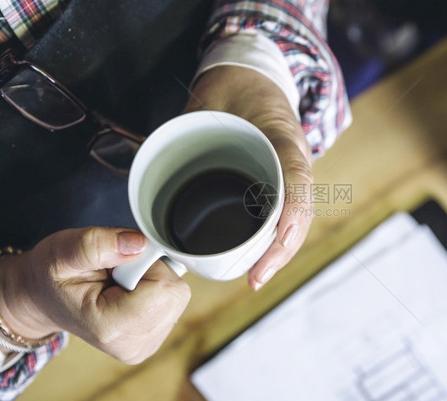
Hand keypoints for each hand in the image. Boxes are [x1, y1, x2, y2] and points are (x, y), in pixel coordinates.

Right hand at [0, 227, 190, 363]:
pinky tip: (126, 292)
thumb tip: (139, 243)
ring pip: (177, 297)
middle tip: (117, 272)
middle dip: (151, 272)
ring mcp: (145, 345)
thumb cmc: (51, 275)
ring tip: (118, 282)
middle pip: (175, 294)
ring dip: (152, 280)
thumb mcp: (63, 251)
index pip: (164, 288)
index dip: (147, 263)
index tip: (119, 262)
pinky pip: (173, 303)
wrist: (43, 297)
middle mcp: (132, 345)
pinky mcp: (153, 339)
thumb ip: (98, 245)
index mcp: (111, 328)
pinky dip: (154, 290)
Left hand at [185, 66, 313, 290]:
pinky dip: (272, 239)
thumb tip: (146, 157)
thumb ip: (183, 126)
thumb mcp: (208, 99)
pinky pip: (281, 213)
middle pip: (299, 210)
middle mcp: (293, 159)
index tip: (278, 240)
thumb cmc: (232, 86)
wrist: (252, 75)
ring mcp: (291, 172)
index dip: (290, 213)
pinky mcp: (280, 181)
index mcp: (282, 136)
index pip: (296, 177)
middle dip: (281, 249)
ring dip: (278, 251)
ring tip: (255, 277)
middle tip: (256, 278)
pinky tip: (256, 259)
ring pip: (293, 218)